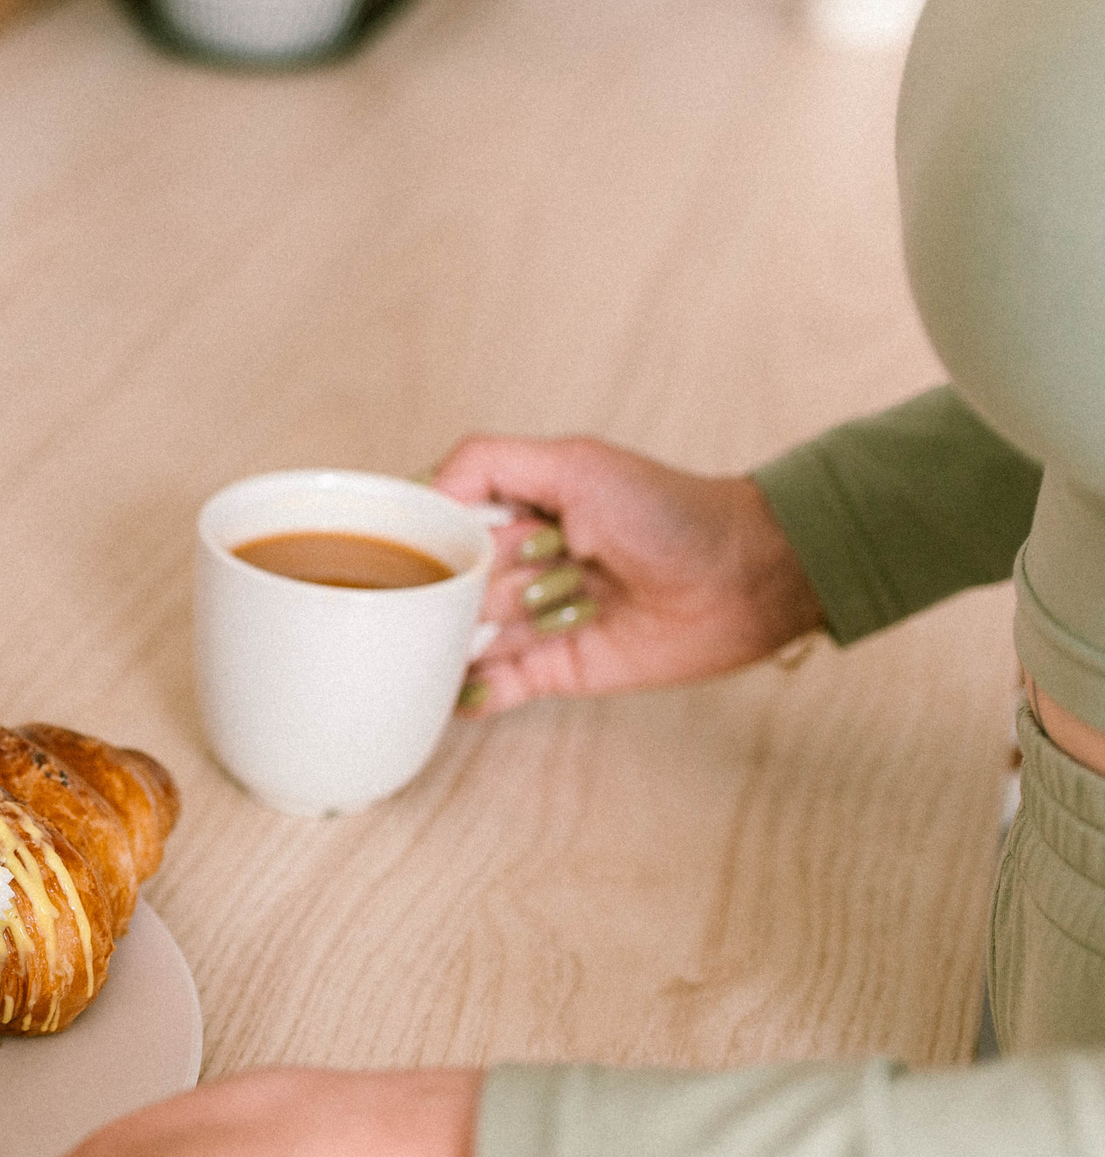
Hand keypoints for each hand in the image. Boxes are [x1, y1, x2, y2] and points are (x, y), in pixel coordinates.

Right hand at [430, 435, 825, 715]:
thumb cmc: (669, 512)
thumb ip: (488, 464)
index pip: (439, 525)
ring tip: (507, 621)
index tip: (414, 547)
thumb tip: (421, 491)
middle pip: (449, 586)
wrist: (742, 577)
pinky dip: (469, 693)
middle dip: (463, 587)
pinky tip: (454, 690)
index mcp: (514, 511)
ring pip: (464, 638)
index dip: (426, 538)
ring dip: (468, 637)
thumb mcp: (575, 463)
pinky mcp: (555, 669)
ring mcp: (533, 620)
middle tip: (503, 578)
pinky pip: (493, 688)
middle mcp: (516, 565)